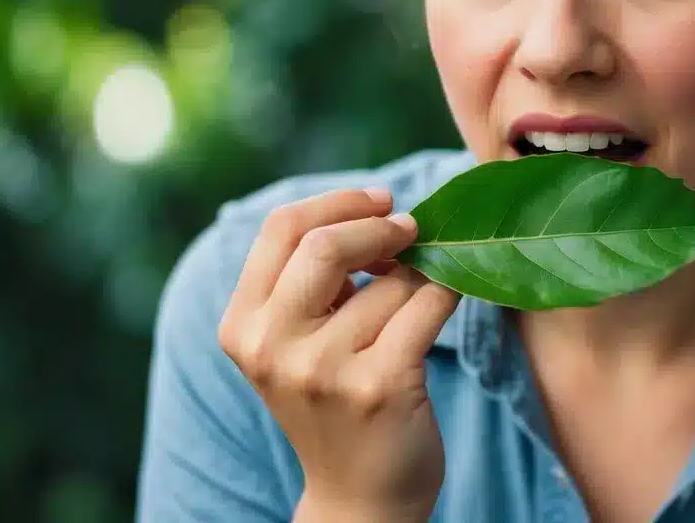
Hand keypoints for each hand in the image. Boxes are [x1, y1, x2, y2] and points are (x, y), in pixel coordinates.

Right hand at [217, 188, 458, 518]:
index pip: (281, 228)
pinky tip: (451, 297)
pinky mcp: (379, 386)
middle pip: (325, 244)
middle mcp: (272, 347)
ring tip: (421, 296)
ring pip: (391, 280)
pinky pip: (429, 305)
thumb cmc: (336, 402)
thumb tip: (381, 210)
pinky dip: (449, 290)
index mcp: (242, 326)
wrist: (360, 497)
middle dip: (380, 226)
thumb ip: (316, 279)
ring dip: (420, 275)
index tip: (381, 202)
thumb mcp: (298, 342)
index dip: (338, 202)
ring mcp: (324, 370)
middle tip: (412, 229)